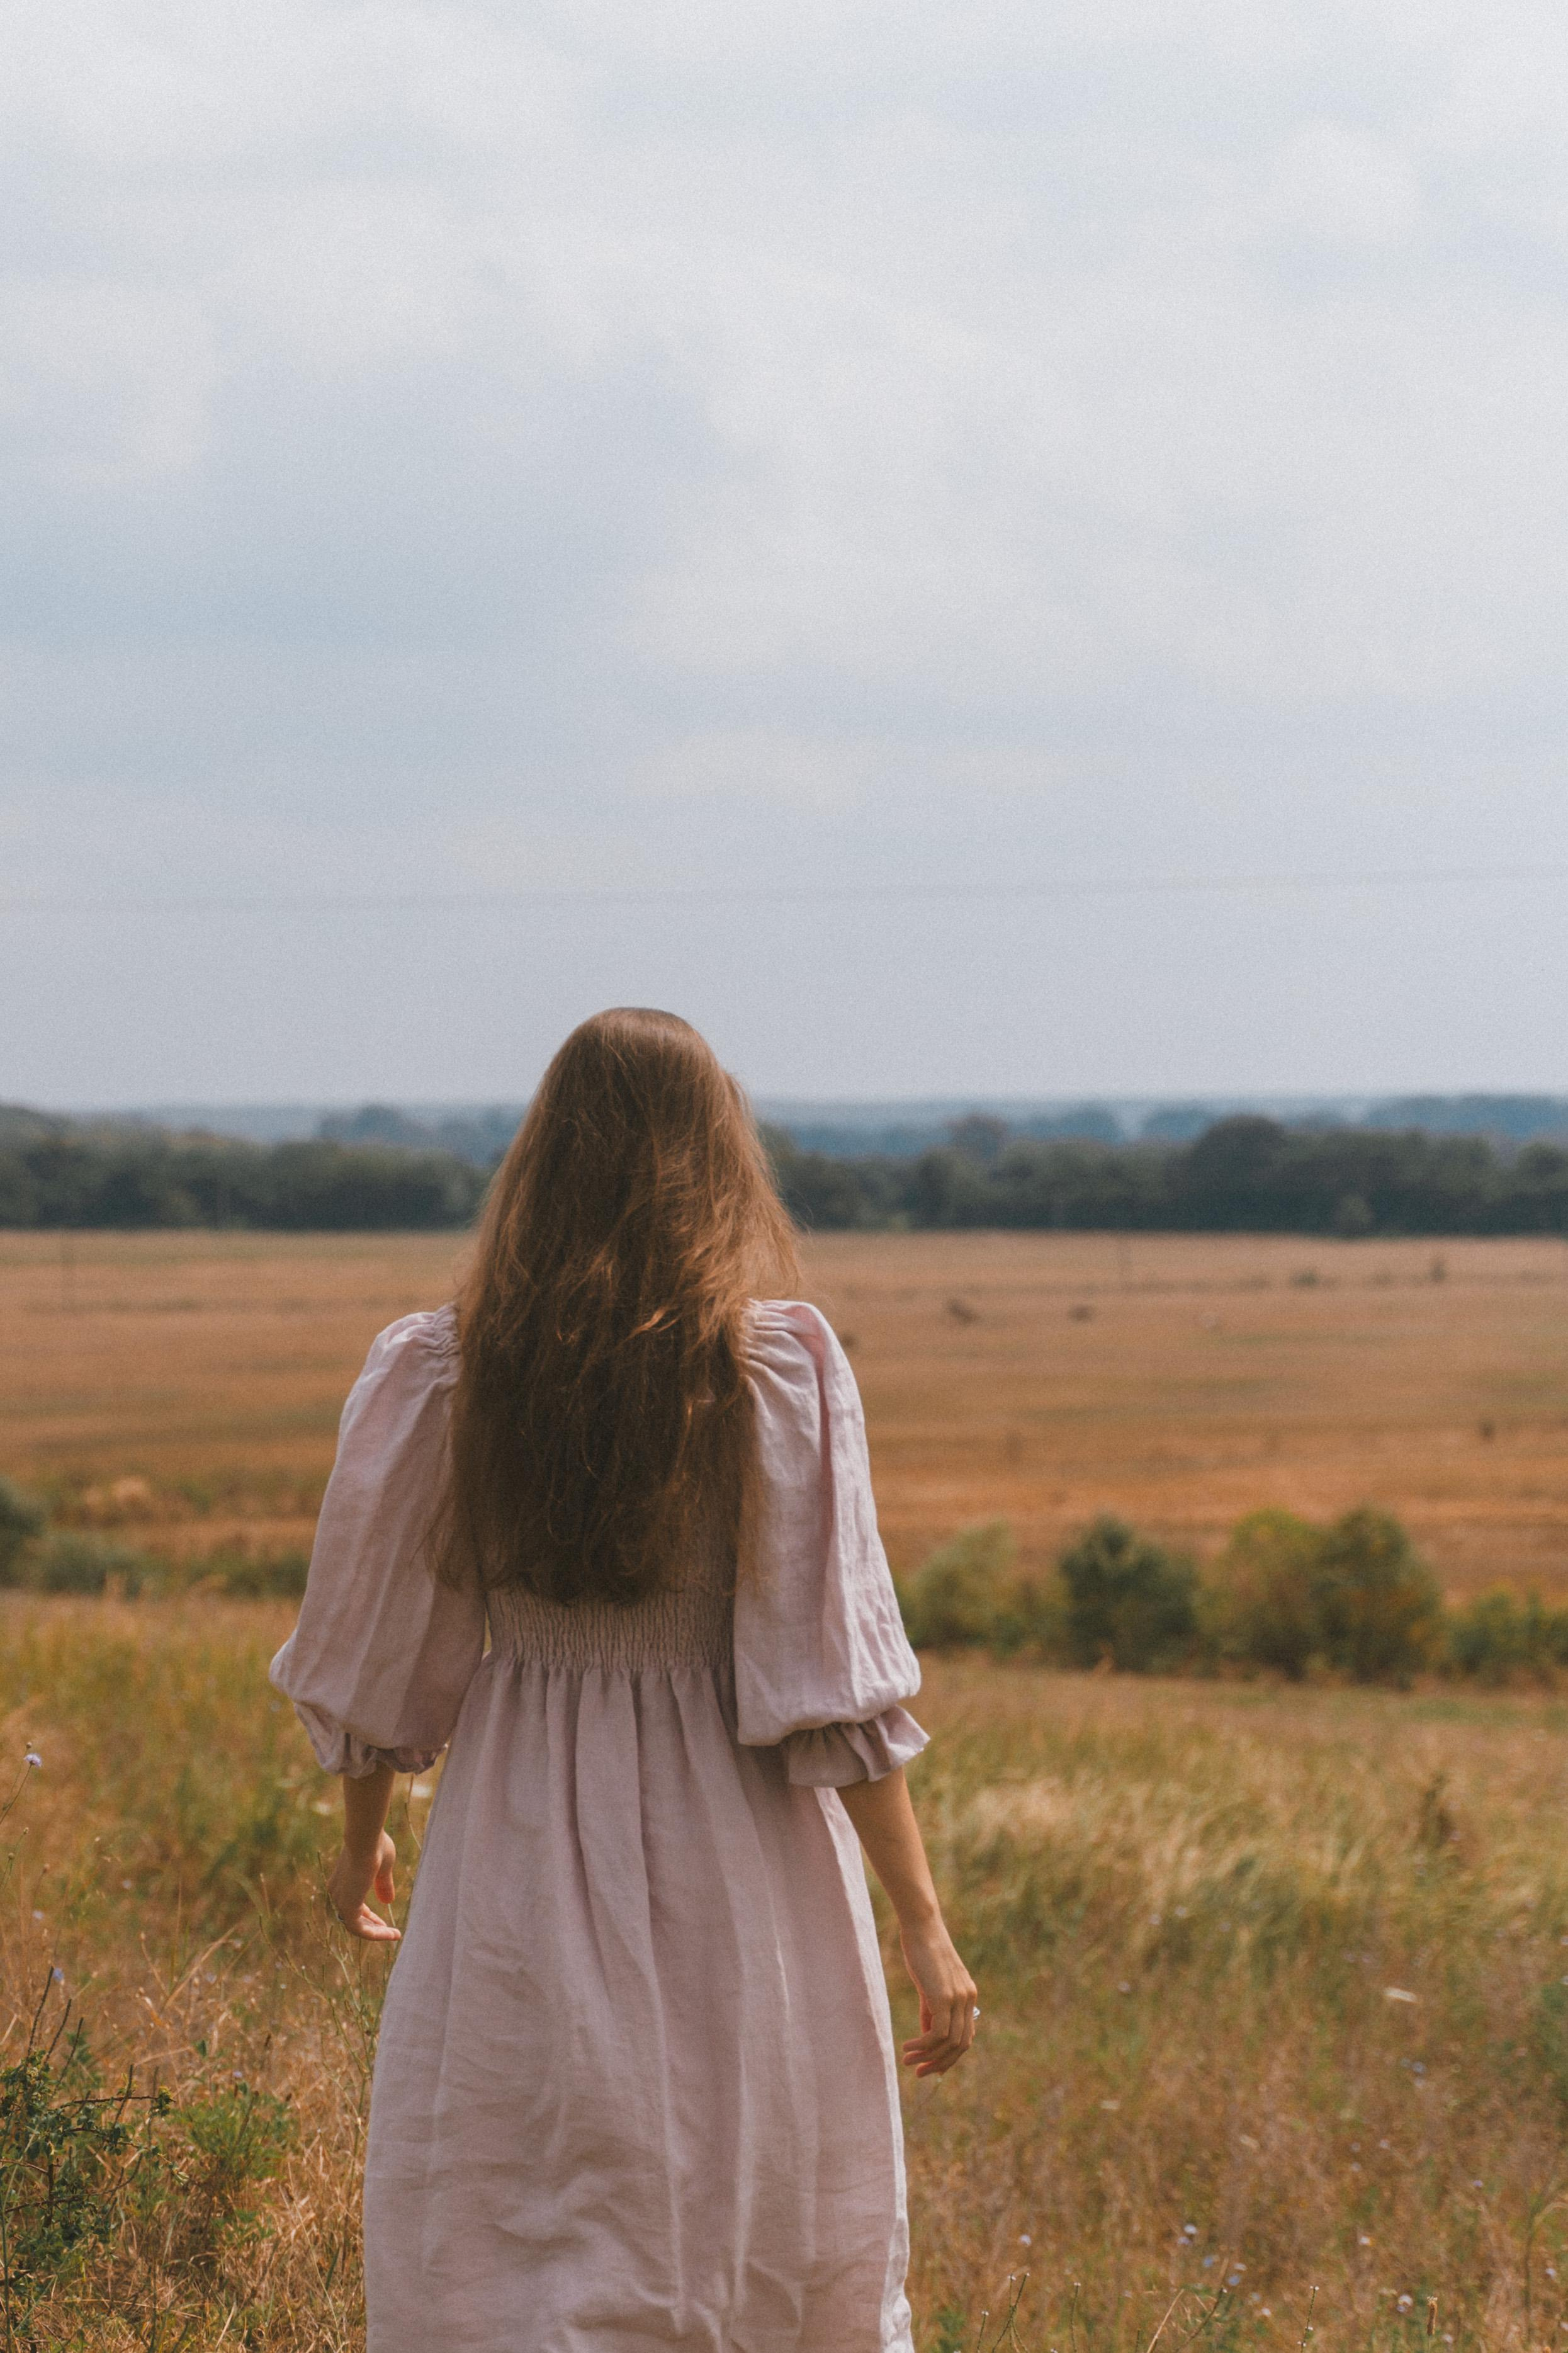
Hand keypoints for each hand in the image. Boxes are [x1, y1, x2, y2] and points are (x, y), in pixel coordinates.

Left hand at [327, 1831, 399, 1942]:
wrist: (365, 1838)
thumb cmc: (375, 1846)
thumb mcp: (383, 1868)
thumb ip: (383, 1885)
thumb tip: (388, 1902)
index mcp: (341, 1882)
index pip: (353, 1905)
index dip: (369, 1915)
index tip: (383, 1921)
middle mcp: (337, 1892)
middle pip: (353, 1918)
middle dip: (372, 1925)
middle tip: (389, 1931)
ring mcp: (340, 1901)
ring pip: (356, 1927)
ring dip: (376, 1933)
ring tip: (394, 1935)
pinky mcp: (347, 1907)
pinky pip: (360, 1930)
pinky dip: (376, 1934)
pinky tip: (391, 1934)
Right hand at [897, 1915, 977, 2077]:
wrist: (921, 1926)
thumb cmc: (922, 1951)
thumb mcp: (930, 1985)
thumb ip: (931, 2010)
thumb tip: (927, 2037)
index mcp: (968, 1996)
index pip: (965, 2037)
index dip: (949, 2057)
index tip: (929, 2066)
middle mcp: (968, 1999)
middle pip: (961, 2045)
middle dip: (940, 2063)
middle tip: (919, 2072)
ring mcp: (958, 1999)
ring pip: (950, 2043)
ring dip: (928, 2057)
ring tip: (907, 2060)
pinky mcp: (944, 1997)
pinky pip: (938, 2033)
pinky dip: (923, 2046)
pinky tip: (908, 2047)